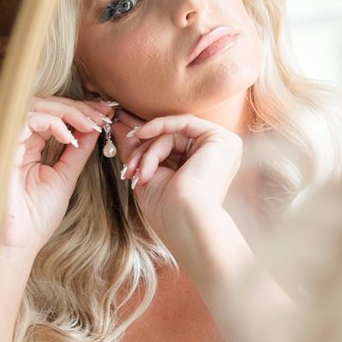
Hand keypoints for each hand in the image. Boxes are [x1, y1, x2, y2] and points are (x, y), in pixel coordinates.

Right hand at [1, 93, 112, 253]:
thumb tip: (93, 129)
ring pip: (36, 106)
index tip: (106, 114)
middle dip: (78, 107)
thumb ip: (77, 152)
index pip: (54, 116)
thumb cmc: (37, 216)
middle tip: (103, 114)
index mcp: (31, 146)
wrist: (20, 240)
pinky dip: (51, 122)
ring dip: (67, 111)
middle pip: (46, 104)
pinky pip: (27, 120)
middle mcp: (19, 140)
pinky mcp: (4, 147)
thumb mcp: (66, 177)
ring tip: (91, 124)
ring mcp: (10, 142)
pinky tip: (69, 136)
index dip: (80, 111)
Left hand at [115, 109, 244, 254]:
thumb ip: (138, 148)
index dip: (144, 147)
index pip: (171, 148)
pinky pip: (183, 121)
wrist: (184, 220)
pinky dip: (159, 126)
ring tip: (140, 174)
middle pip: (171, 139)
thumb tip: (119, 126)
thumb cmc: (167, 210)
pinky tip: (142, 134)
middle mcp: (217, 158)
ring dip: (149, 150)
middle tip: (128, 170)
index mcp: (204, 169)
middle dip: (143, 151)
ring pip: (173, 133)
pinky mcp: (220, 139)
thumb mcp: (148, 173)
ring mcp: (222, 147)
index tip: (122, 149)